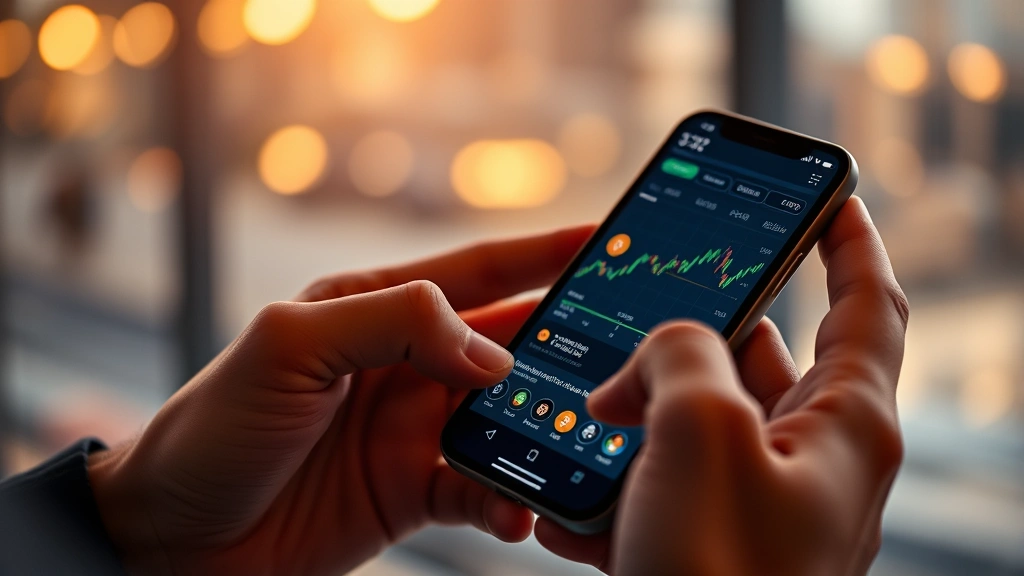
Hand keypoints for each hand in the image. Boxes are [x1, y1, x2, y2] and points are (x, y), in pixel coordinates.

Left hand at [87, 226, 593, 574]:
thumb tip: (490, 353)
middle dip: (563, 349)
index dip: (542, 253)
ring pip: (506, 422)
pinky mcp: (412, 491)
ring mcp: (412, 429)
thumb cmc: (216, 425)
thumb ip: (394, 322)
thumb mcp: (292, 343)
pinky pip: (482, 489)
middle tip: (620, 356)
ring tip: (577, 444)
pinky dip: (507, 498)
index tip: (604, 240)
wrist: (176, 536)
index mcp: (375, 308)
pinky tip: (516, 508)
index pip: (476, 271)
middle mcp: (403, 364)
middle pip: (506, 346)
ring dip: (543, 432)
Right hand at [536, 198, 908, 574]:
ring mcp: (760, 504)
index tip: (831, 193)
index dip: (849, 238)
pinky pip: (663, 483)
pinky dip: (619, 483)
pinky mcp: (712, 541)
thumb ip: (683, 356)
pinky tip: (572, 505)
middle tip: (644, 314)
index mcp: (844, 424)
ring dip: (636, 415)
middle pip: (758, 358)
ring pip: (694, 421)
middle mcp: (811, 460)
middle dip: (693, 336)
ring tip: (589, 423)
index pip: (868, 304)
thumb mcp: (701, 433)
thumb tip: (657, 354)